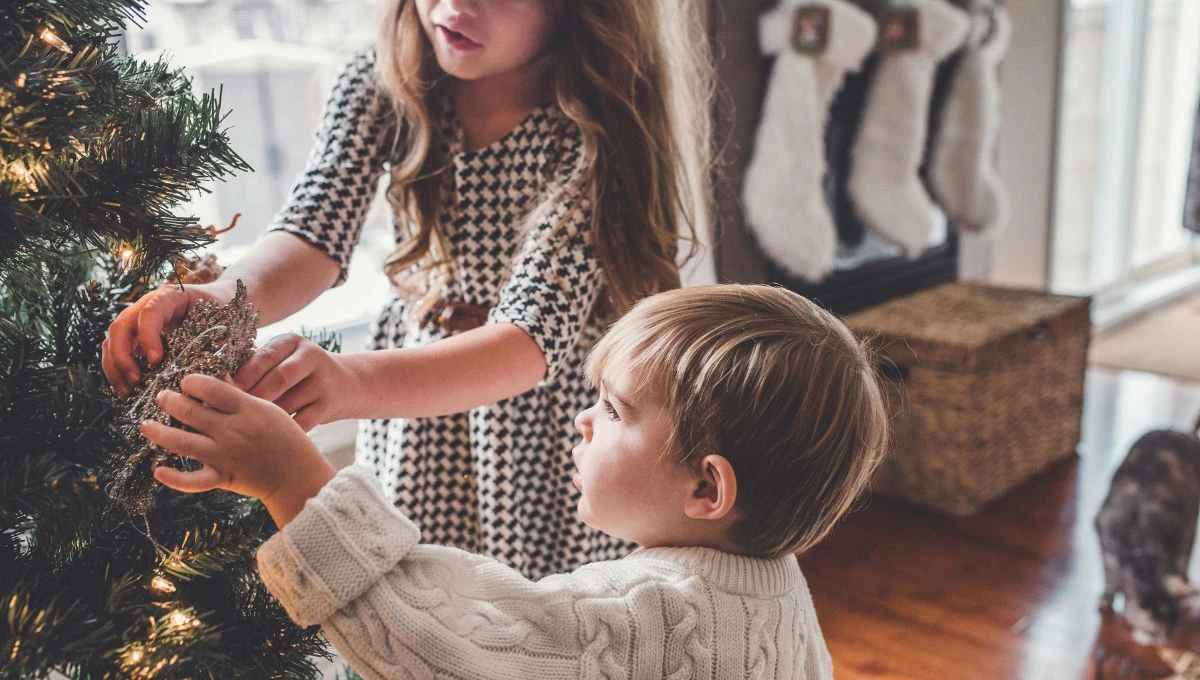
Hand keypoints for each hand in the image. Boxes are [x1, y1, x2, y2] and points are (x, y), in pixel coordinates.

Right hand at [103, 281, 235, 396]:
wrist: (218, 302)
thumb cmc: (223, 313)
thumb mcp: (225, 323)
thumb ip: (221, 345)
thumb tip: (222, 380)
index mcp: (171, 296)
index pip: (150, 312)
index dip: (148, 337)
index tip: (156, 361)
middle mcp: (147, 305)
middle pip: (121, 326)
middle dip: (123, 356)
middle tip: (136, 381)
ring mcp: (137, 320)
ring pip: (112, 340)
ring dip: (115, 367)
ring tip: (129, 391)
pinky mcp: (135, 336)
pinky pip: (115, 351)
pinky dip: (116, 371)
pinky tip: (128, 390)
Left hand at [141, 374, 334, 516]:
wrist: (297, 474)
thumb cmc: (285, 438)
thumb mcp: (268, 409)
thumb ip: (240, 397)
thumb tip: (215, 380)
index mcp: (247, 410)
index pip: (211, 388)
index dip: (192, 382)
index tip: (186, 381)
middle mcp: (233, 431)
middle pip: (190, 411)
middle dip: (170, 401)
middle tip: (162, 397)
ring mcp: (225, 456)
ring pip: (182, 442)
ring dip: (159, 432)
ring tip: (146, 425)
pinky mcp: (223, 478)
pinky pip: (193, 481)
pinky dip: (174, 479)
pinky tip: (158, 471)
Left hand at [232, 333, 359, 430]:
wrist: (347, 383)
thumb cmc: (299, 373)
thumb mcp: (283, 357)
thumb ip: (255, 364)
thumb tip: (216, 382)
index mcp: (292, 342)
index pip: (265, 357)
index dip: (243, 376)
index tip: (221, 392)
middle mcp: (311, 358)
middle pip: (278, 379)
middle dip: (252, 398)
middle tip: (228, 414)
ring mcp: (323, 382)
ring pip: (288, 404)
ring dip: (264, 419)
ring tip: (241, 430)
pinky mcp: (329, 406)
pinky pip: (300, 423)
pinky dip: (282, 432)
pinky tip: (266, 439)